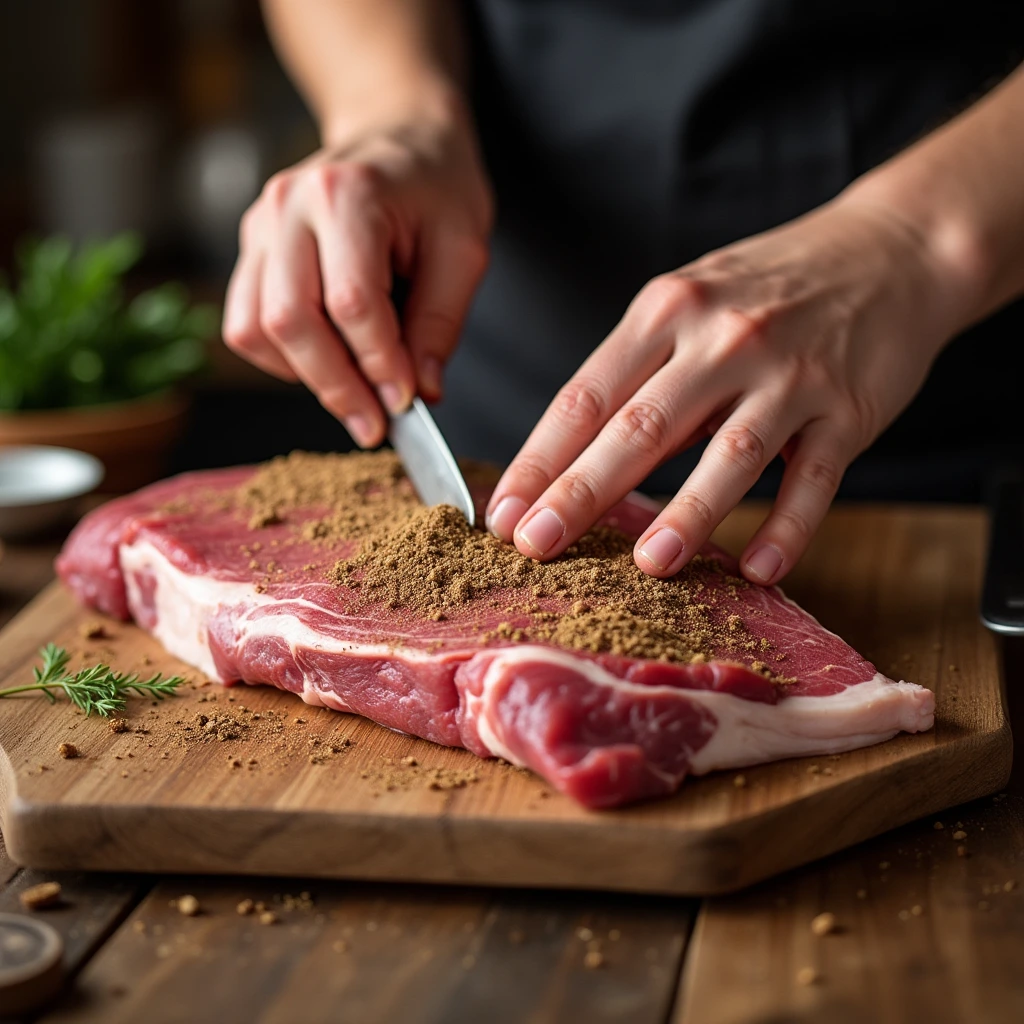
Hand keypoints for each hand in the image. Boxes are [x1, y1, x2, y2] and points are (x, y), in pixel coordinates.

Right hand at [222, 104, 491, 447]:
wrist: (397, 136)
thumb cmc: (436, 189)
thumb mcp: (464, 249)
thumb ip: (441, 323)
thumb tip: (421, 394)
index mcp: (348, 195)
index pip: (351, 303)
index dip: (378, 365)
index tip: (406, 404)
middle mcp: (289, 207)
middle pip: (291, 321)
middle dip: (337, 387)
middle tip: (375, 424)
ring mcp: (260, 227)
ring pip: (255, 329)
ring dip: (306, 377)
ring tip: (356, 393)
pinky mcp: (251, 250)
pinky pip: (246, 324)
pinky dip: (283, 360)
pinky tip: (328, 362)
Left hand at [486, 195, 963, 584]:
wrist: (892, 249)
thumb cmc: (767, 286)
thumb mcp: (689, 300)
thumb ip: (637, 368)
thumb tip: (572, 455)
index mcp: (666, 311)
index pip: (586, 396)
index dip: (539, 459)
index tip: (502, 512)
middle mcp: (723, 339)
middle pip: (639, 427)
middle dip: (580, 491)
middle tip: (534, 545)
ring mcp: (790, 374)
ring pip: (730, 452)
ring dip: (687, 512)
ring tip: (648, 565)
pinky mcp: (849, 409)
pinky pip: (814, 478)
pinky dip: (789, 527)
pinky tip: (760, 570)